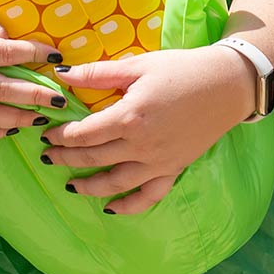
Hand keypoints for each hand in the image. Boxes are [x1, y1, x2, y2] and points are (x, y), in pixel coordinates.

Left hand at [39, 45, 256, 212]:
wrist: (226, 85)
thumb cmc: (181, 69)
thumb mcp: (138, 66)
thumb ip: (98, 73)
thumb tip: (62, 75)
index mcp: (128, 117)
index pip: (83, 133)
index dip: (61, 135)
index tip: (46, 132)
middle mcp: (141, 146)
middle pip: (93, 158)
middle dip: (66, 158)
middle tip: (47, 157)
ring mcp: (158, 162)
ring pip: (115, 183)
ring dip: (88, 186)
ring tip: (69, 184)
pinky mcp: (174, 169)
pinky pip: (148, 197)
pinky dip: (128, 206)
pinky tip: (111, 208)